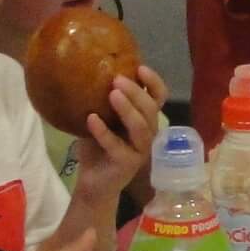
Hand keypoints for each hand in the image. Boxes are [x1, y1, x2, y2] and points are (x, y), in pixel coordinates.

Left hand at [73, 67, 166, 207]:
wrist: (93, 182)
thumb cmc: (98, 147)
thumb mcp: (102, 119)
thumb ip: (103, 101)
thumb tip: (89, 69)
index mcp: (145, 119)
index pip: (159, 98)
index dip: (154, 83)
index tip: (139, 67)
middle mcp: (148, 134)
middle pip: (151, 110)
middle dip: (136, 93)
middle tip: (117, 79)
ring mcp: (140, 151)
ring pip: (141, 128)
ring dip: (127, 109)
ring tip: (111, 94)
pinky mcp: (128, 165)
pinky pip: (117, 146)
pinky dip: (103, 132)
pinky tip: (91, 119)